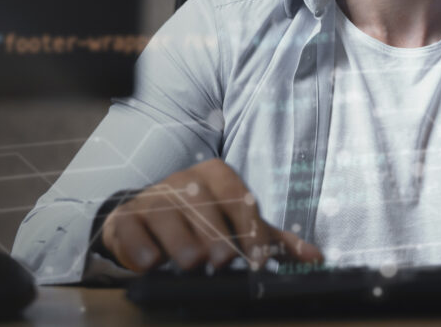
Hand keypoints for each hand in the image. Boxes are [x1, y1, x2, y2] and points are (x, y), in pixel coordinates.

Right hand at [101, 158, 322, 270]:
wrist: (147, 223)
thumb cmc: (202, 224)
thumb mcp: (239, 228)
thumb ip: (274, 241)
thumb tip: (316, 257)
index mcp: (216, 176)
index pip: (237, 197)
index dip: (249, 228)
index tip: (258, 259)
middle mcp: (183, 181)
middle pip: (202, 203)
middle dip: (214, 233)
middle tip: (222, 262)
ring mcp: (152, 197)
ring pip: (166, 214)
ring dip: (180, 240)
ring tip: (191, 263)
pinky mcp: (125, 217)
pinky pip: (130, 227)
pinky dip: (139, 245)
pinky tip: (150, 262)